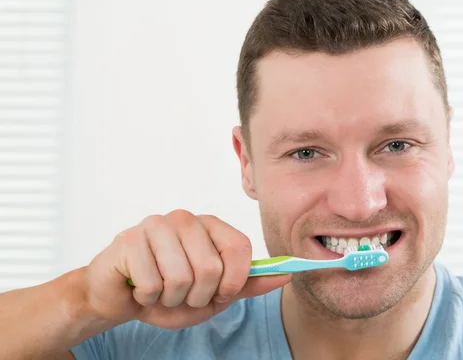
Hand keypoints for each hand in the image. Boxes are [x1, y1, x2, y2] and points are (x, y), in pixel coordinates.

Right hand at [82, 210, 290, 328]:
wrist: (120, 297)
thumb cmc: (169, 292)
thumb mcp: (214, 295)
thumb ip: (248, 284)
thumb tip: (287, 274)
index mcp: (210, 226)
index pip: (239, 247)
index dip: (233, 281)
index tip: (221, 293)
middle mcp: (185, 219)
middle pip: (211, 268)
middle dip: (198, 296)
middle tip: (182, 294)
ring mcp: (155, 225)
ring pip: (181, 277)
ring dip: (172, 299)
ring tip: (161, 290)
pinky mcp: (129, 239)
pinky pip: (152, 284)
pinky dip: (148, 298)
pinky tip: (141, 288)